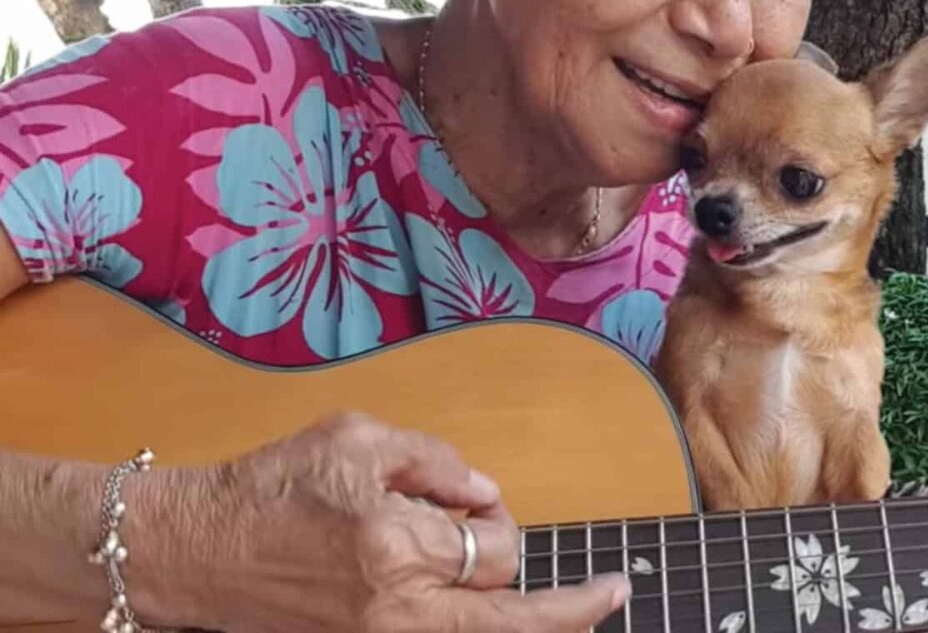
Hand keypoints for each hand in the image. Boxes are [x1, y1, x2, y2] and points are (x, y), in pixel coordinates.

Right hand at [141, 411, 629, 631]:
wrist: (194, 553)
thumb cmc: (270, 488)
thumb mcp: (355, 440)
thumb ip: (435, 461)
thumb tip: (486, 494)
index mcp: (394, 547)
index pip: (498, 550)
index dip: (502, 523)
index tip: (483, 509)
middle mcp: (394, 609)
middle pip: (512, 619)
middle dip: (558, 598)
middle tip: (604, 587)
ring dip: (523, 617)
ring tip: (574, 604)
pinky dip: (472, 621)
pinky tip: (498, 603)